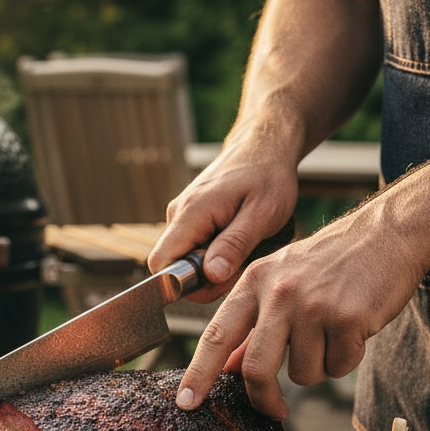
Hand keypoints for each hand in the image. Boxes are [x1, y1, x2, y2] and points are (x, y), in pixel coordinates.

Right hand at [148, 136, 299, 303]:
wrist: (263, 147)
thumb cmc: (267, 176)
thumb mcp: (262, 214)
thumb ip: (234, 245)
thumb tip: (211, 275)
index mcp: (192, 212)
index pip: (162, 264)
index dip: (183, 283)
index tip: (218, 281)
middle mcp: (178, 214)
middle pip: (175, 266)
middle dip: (207, 278)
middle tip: (243, 264)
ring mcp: (182, 215)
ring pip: (186, 259)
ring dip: (214, 266)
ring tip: (245, 248)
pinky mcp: (190, 218)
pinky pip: (193, 248)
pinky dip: (215, 254)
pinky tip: (238, 240)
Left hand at [175, 203, 425, 419]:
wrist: (384, 236)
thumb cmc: (328, 263)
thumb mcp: (279, 281)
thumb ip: (252, 322)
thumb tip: (228, 367)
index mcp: (253, 282)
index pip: (216, 335)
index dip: (198, 373)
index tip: (185, 403)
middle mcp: (278, 293)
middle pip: (256, 368)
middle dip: (264, 399)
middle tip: (275, 411)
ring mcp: (313, 306)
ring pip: (303, 374)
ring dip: (318, 367)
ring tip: (330, 334)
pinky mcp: (349, 319)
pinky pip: (339, 367)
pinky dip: (346, 359)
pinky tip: (352, 330)